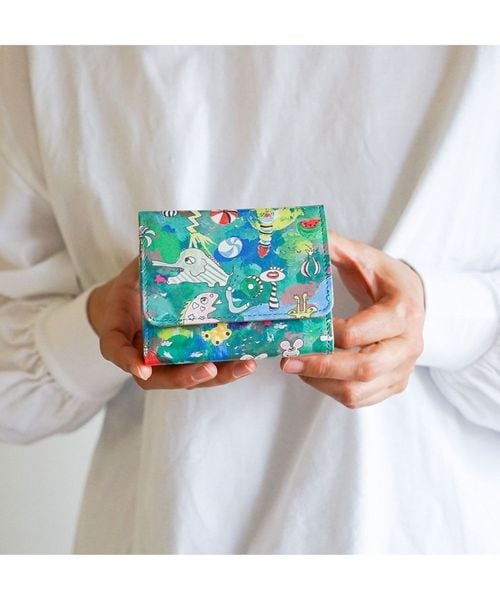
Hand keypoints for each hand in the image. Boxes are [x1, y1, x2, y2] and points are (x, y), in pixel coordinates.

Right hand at [87, 257, 255, 388]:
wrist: (130, 306)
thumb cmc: (128, 291)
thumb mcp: (130, 276)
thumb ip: (143, 266)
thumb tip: (168, 242)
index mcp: (120, 337)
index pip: (118, 351)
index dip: (128, 360)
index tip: (141, 368)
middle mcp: (144, 357)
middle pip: (163, 377)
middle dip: (188, 376)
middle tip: (208, 369)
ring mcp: (169, 362)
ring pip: (192, 377)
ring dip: (220, 375)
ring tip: (245, 365)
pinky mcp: (190, 360)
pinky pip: (208, 367)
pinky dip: (229, 365)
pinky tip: (250, 358)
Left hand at [280, 231, 424, 407]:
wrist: (416, 297)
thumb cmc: (386, 277)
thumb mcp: (364, 257)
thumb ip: (333, 247)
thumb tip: (298, 237)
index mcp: (403, 311)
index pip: (358, 333)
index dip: (326, 334)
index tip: (300, 327)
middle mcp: (408, 344)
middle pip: (363, 368)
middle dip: (320, 367)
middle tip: (288, 360)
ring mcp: (403, 368)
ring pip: (359, 391)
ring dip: (321, 383)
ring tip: (296, 367)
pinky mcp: (395, 382)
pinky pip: (361, 399)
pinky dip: (332, 391)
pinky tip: (314, 374)